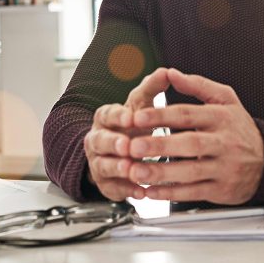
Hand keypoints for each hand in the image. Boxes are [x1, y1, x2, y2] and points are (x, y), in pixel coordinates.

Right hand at [83, 68, 169, 200]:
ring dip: (118, 167)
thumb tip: (166, 71)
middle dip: (113, 143)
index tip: (131, 117)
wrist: (118, 151)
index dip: (118, 116)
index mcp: (105, 118)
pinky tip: (140, 190)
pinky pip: (113, 188)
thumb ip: (151, 89)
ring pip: (103, 165)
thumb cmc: (131, 125)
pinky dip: (126, 189)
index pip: (107, 114)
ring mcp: (99, 162)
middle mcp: (97, 139)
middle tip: (126, 145)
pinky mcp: (106, 183)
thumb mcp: (140, 105)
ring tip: (131, 168)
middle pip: (100, 141)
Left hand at [127, 68, 263, 204]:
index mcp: (221, 117)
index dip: (161, 115)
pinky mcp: (223, 189)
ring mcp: (224, 167)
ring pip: (191, 172)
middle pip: (189, 144)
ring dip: (161, 173)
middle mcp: (224, 142)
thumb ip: (197, 84)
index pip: (187, 114)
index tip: (137, 117)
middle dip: (159, 146)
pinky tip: (151, 191)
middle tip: (133, 146)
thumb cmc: (238, 127)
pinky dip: (171, 193)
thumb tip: (170, 73)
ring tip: (136, 171)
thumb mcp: (225, 99)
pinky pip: (194, 193)